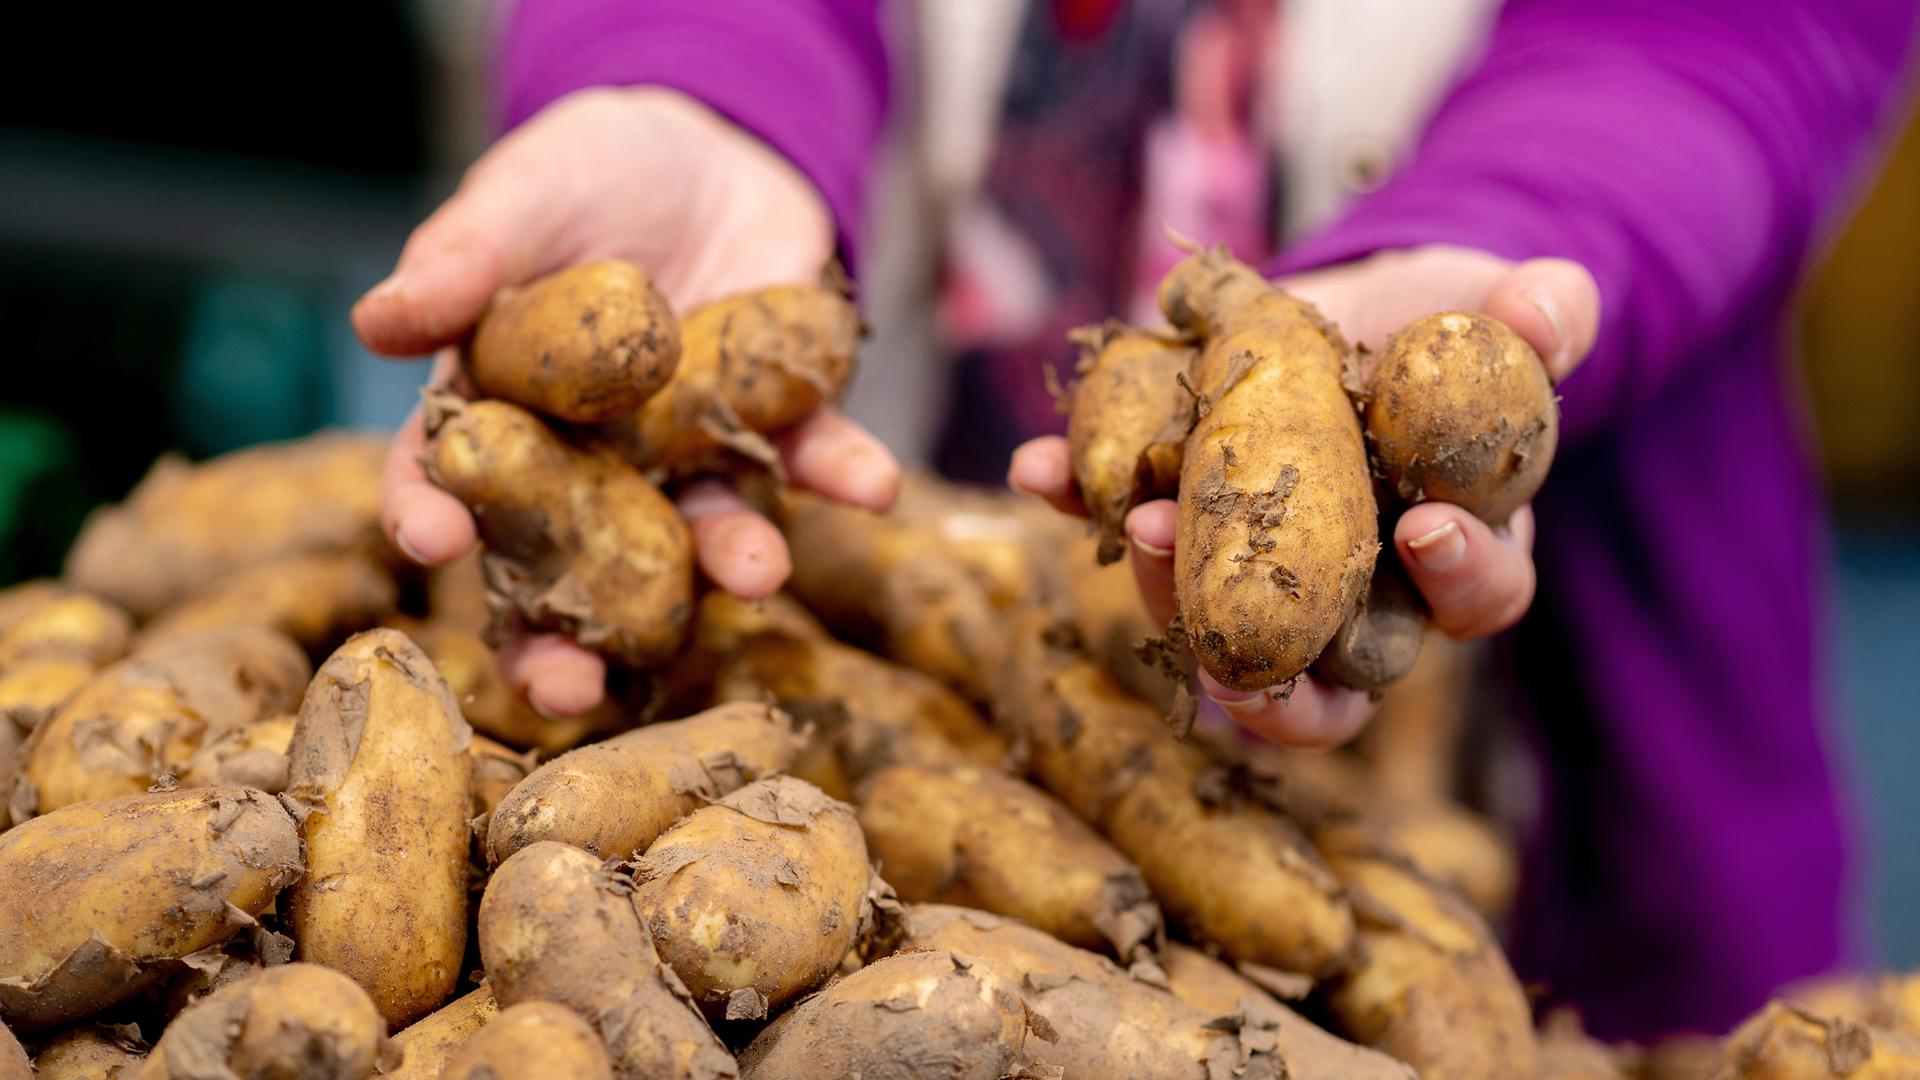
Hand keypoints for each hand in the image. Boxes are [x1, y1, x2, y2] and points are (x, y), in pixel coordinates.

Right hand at [353, 87, 899, 715]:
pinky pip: (813, 460)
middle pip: (571, 564)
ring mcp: (691, 453)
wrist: (716, 146)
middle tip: (570, 692)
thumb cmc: (591, 171)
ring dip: (732, 560)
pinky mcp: (779, 424)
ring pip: (702, 531)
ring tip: (756, 576)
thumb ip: (463, 256)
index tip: (431, 543)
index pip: (451, 478)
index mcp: (505, 412)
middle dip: (571, 636)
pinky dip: (843, 473)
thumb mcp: (525, 192)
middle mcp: (595, 462)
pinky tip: (874, 485)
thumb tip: (376, 322)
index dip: (433, 514)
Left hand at [1011, 245, 1597, 746]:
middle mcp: (1352, 590)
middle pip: (1327, 669)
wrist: (1354, 301)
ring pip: (1214, 619)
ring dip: (1171, 584)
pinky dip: (1077, 497)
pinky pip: (1121, 524)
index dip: (1458, 579)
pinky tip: (1041, 470)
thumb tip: (1556, 305)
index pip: (1473, 598)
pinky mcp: (1175, 515)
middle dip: (1280, 665)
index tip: (1427, 528)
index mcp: (1453, 554)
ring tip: (1141, 525)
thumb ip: (1540, 315)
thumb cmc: (1449, 327)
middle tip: (1242, 647)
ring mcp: (1253, 566)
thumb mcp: (1499, 310)